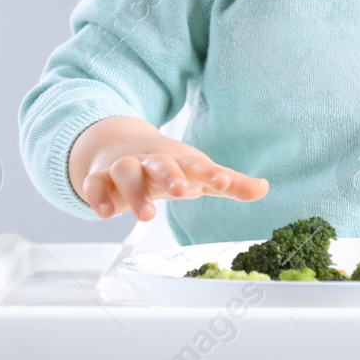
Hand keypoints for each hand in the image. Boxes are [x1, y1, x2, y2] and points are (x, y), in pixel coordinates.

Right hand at [68, 115, 268, 220]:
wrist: (117, 143)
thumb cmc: (166, 165)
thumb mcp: (196, 172)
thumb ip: (229, 183)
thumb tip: (264, 189)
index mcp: (178, 160)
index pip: (197, 165)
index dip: (211, 174)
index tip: (224, 182)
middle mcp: (151, 161)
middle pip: (160, 164)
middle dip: (170, 176)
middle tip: (183, 191)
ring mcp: (123, 167)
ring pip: (125, 172)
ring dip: (134, 191)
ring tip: (146, 216)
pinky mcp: (100, 178)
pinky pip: (95, 184)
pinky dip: (98, 196)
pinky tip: (105, 213)